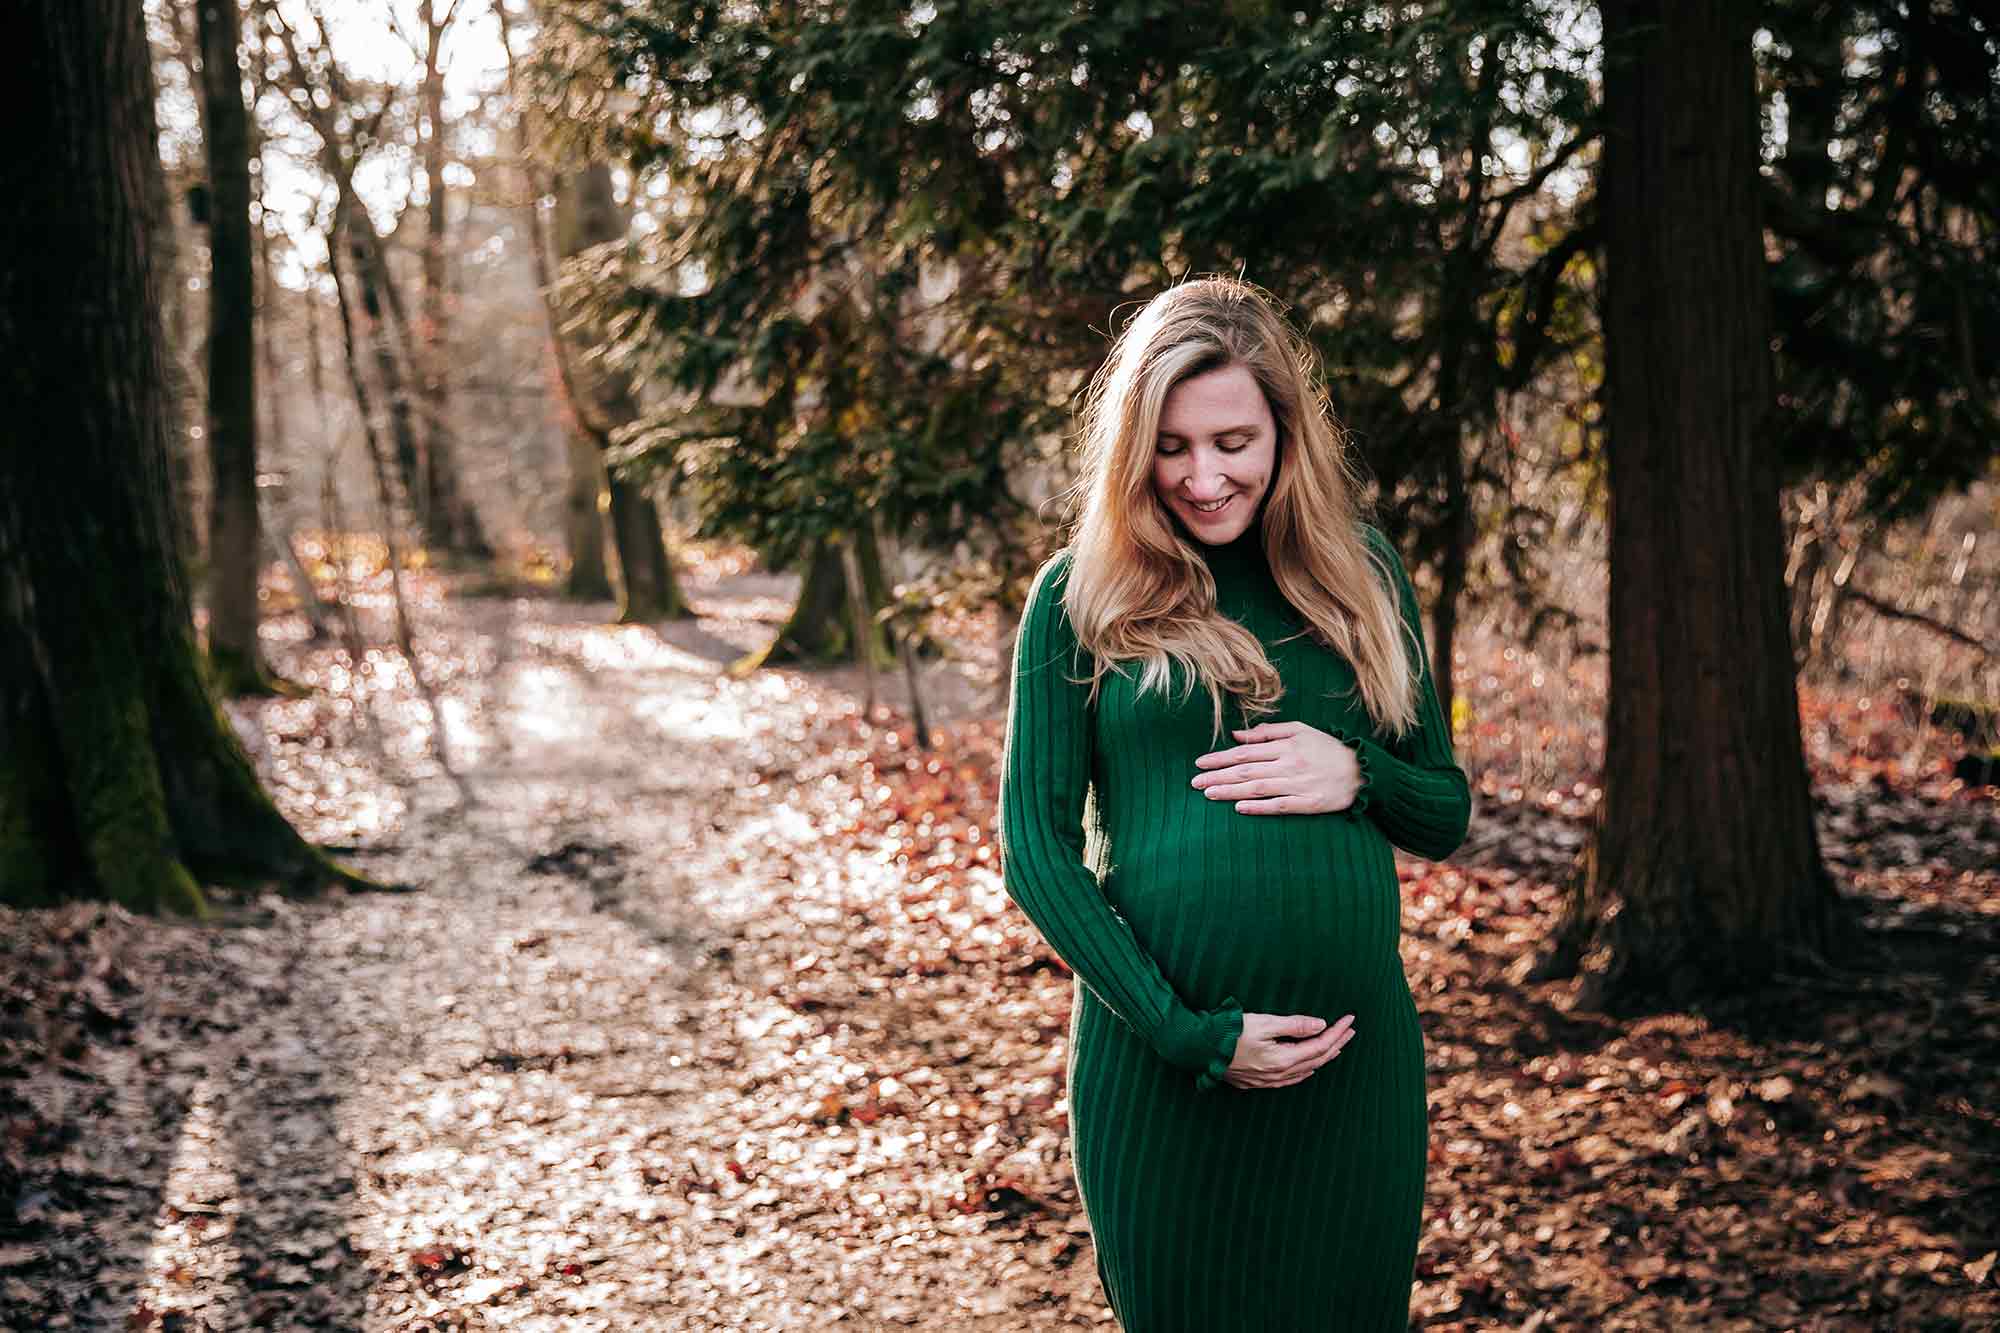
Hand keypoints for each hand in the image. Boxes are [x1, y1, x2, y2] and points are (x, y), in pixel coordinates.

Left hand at [1191, 720, 1361, 813]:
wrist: (1363, 772)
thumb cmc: (1328, 749)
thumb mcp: (1300, 731)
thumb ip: (1268, 732)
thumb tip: (1237, 734)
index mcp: (1286, 745)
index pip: (1246, 751)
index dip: (1221, 757)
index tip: (1200, 762)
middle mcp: (1290, 764)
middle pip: (1246, 770)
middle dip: (1218, 776)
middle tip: (1194, 782)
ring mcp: (1299, 785)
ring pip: (1257, 788)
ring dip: (1230, 791)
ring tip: (1208, 793)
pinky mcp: (1308, 804)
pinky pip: (1279, 806)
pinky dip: (1258, 807)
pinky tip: (1239, 808)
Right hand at [1222, 1012, 1356, 1088]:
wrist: (1199, 1049)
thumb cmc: (1229, 1033)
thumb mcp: (1263, 1023)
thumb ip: (1293, 1025)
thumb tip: (1320, 1025)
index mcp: (1283, 1060)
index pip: (1320, 1045)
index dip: (1337, 1032)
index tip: (1349, 1019)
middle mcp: (1279, 1074)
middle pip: (1317, 1060)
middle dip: (1336, 1043)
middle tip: (1350, 1031)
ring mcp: (1268, 1080)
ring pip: (1306, 1071)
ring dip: (1324, 1057)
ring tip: (1337, 1046)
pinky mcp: (1256, 1081)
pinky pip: (1291, 1079)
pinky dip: (1306, 1070)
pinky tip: (1309, 1068)